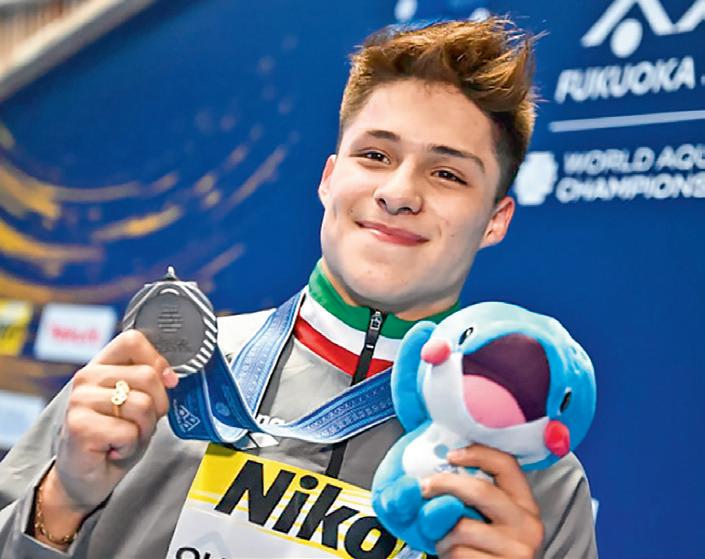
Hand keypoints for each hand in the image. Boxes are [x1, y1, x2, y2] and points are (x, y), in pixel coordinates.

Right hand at [51, 330, 177, 512]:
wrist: (86, 476)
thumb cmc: (115, 436)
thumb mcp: (138, 402)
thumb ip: (151, 382)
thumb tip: (171, 377)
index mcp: (102, 364)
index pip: (133, 340)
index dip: (158, 361)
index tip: (166, 382)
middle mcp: (86, 377)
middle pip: (147, 376)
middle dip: (156, 406)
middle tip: (138, 423)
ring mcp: (80, 400)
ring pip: (142, 405)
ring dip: (143, 429)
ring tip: (125, 436)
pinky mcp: (79, 425)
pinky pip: (129, 431)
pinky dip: (130, 446)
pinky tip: (113, 449)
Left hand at [422, 445, 543, 558]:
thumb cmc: (491, 552)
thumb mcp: (498, 522)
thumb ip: (481, 500)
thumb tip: (444, 471)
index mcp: (526, 506)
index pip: (507, 465)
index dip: (478, 454)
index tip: (451, 455)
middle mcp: (527, 526)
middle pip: (480, 490)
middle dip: (445, 484)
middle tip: (425, 487)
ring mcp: (517, 550)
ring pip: (462, 527)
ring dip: (442, 534)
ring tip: (445, 541)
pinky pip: (458, 552)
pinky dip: (447, 554)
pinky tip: (453, 557)